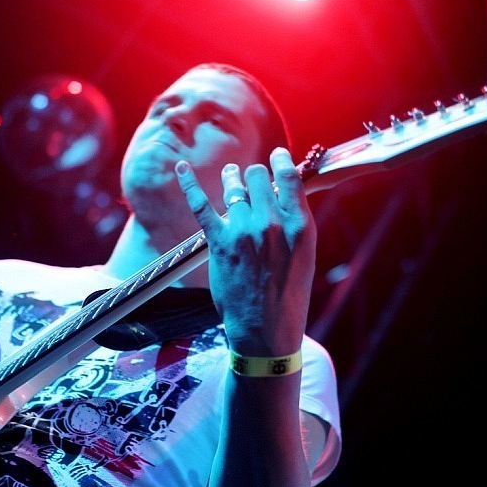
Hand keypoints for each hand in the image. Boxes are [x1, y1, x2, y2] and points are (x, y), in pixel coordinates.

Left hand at [175, 147, 316, 355]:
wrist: (265, 330)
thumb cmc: (289, 295)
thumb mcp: (305, 256)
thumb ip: (294, 224)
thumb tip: (283, 197)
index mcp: (300, 226)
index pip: (289, 177)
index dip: (281, 161)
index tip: (277, 156)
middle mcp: (272, 223)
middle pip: (258, 177)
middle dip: (256, 176)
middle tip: (253, 182)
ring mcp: (243, 231)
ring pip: (234, 187)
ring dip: (233, 178)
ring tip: (231, 175)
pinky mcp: (219, 242)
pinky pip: (201, 205)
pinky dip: (189, 184)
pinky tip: (181, 168)